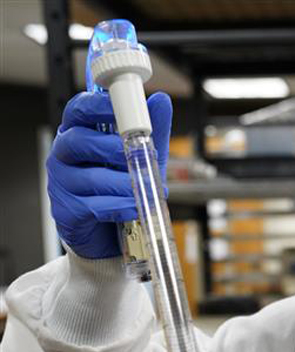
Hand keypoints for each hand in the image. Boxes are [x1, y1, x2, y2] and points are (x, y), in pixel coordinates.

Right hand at [46, 91, 172, 258]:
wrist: (111, 235)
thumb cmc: (121, 188)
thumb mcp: (142, 157)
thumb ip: (151, 130)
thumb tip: (161, 101)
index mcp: (78, 134)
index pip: (78, 110)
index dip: (98, 107)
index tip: (124, 111)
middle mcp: (64, 155)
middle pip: (78, 141)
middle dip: (112, 149)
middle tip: (137, 157)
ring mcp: (60, 183)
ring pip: (89, 177)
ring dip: (122, 183)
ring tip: (144, 189)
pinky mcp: (66, 210)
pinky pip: (91, 206)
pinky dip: (118, 207)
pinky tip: (133, 208)